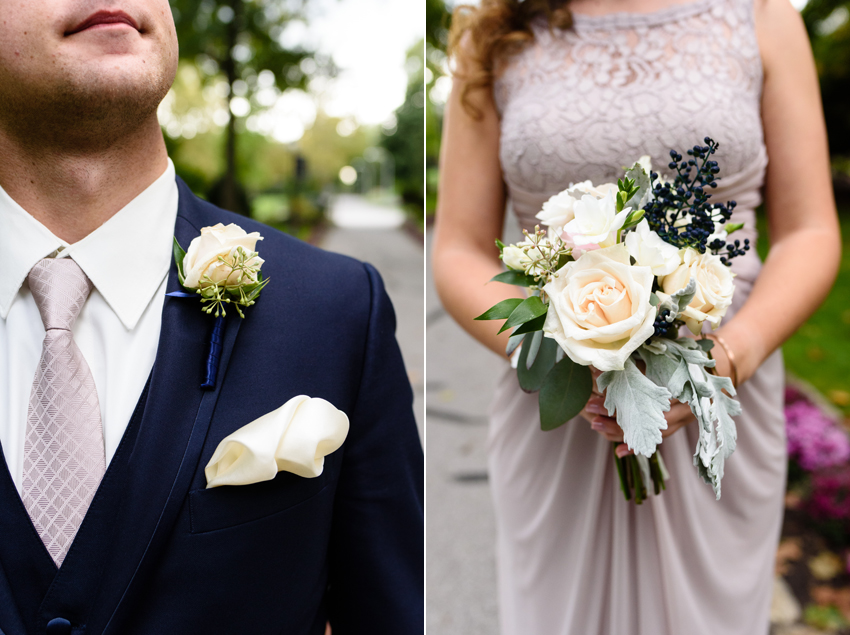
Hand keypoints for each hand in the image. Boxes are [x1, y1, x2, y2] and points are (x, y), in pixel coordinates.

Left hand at [581, 368, 695, 457]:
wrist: (712, 378)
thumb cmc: (687, 365)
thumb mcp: (663, 362)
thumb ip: (636, 366)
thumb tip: (602, 367)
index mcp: (679, 390)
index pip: (642, 398)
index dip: (618, 399)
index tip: (596, 395)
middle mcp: (682, 409)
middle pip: (643, 419)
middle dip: (614, 417)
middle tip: (590, 410)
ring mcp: (681, 421)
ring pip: (647, 432)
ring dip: (620, 431)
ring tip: (596, 425)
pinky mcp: (677, 427)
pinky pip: (654, 440)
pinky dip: (636, 447)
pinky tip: (619, 452)